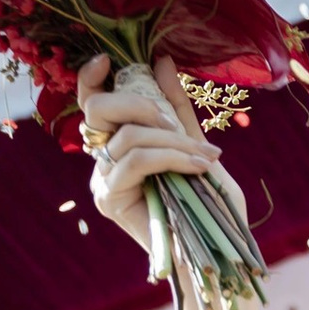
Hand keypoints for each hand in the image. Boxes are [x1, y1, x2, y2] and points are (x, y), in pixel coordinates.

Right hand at [80, 49, 248, 246]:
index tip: (108, 59)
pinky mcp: (109, 199)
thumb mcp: (194, 144)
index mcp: (117, 141)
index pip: (91, 102)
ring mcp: (101, 179)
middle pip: (99, 109)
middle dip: (142, 105)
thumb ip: (175, 107)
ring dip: (174, 141)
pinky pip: (135, 162)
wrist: (217, 249)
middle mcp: (101, 158)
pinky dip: (171, 158)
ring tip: (206, 158)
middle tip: (176, 126)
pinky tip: (198, 167)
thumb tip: (161, 61)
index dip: (91, 77)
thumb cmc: (208, 201)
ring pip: (128, 136)